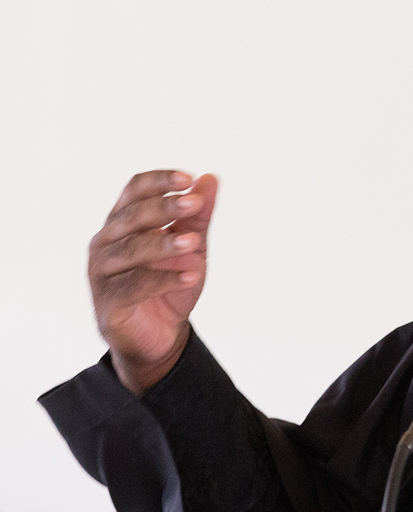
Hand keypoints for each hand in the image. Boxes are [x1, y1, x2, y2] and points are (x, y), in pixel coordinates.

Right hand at [88, 171, 217, 394]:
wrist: (162, 333)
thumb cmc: (170, 282)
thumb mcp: (191, 247)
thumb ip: (197, 216)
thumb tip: (210, 178)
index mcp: (123, 222)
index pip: (133, 190)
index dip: (158, 182)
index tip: (188, 178)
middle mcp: (106, 242)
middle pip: (130, 216)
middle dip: (164, 208)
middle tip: (194, 203)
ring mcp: (103, 272)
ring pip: (130, 250)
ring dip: (164, 244)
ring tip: (194, 242)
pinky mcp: (109, 302)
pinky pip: (135, 286)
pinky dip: (164, 280)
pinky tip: (191, 277)